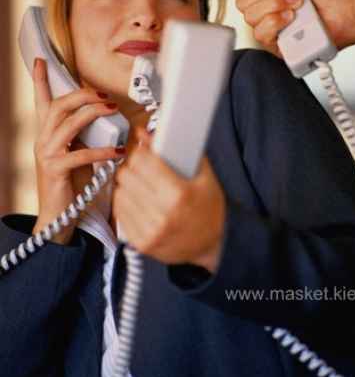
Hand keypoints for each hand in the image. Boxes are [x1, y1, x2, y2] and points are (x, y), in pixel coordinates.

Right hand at [32, 58, 124, 243]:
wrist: (57, 217)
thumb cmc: (71, 184)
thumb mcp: (78, 153)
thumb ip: (85, 135)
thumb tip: (107, 117)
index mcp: (46, 134)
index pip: (41, 102)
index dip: (40, 80)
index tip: (41, 60)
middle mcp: (42, 140)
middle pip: (58, 106)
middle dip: (82, 95)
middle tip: (104, 94)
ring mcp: (46, 155)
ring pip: (66, 123)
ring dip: (92, 113)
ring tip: (112, 109)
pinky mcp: (55, 171)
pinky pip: (79, 154)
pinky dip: (101, 150)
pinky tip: (118, 151)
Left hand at [112, 128, 225, 272]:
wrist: (214, 244)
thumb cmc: (210, 207)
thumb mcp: (203, 175)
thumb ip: (178, 148)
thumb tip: (148, 132)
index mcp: (180, 195)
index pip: (142, 161)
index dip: (142, 151)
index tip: (145, 151)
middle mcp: (163, 215)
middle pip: (127, 174)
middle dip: (134, 166)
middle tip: (143, 166)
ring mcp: (151, 231)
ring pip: (119, 192)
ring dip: (128, 184)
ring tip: (141, 184)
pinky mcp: (141, 243)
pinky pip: (119, 212)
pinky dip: (126, 202)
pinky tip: (139, 200)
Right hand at [231, 0, 354, 54]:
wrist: (349, 5)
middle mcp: (265, 5)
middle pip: (241, 1)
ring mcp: (270, 26)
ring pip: (250, 17)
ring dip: (276, 5)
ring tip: (298, 2)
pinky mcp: (277, 44)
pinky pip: (261, 34)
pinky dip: (276, 22)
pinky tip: (292, 18)